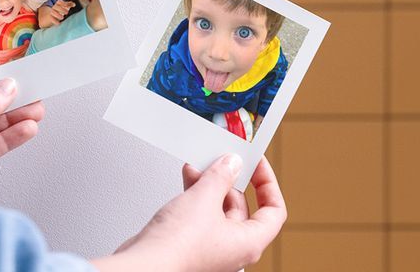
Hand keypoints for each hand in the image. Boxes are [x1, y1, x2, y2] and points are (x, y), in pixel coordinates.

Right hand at [47, 0, 74, 24]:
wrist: (55, 15)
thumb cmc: (62, 9)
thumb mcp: (66, 6)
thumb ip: (70, 4)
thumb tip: (74, 4)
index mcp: (58, 3)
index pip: (59, 1)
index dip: (63, 3)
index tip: (67, 6)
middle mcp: (54, 7)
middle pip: (56, 6)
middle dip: (61, 9)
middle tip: (67, 12)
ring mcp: (52, 12)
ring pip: (53, 12)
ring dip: (57, 15)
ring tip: (62, 18)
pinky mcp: (51, 17)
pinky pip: (51, 18)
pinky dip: (55, 21)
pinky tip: (59, 23)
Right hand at [93, 155, 285, 271]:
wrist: (146, 263)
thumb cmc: (178, 246)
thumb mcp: (205, 198)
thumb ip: (222, 176)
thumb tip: (233, 163)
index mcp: (249, 242)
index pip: (273, 210)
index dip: (267, 183)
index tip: (257, 164)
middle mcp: (234, 248)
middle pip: (243, 207)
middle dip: (230, 180)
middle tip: (222, 159)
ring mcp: (212, 247)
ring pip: (219, 209)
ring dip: (210, 184)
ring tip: (201, 165)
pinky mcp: (192, 243)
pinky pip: (202, 214)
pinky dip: (197, 194)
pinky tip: (189, 178)